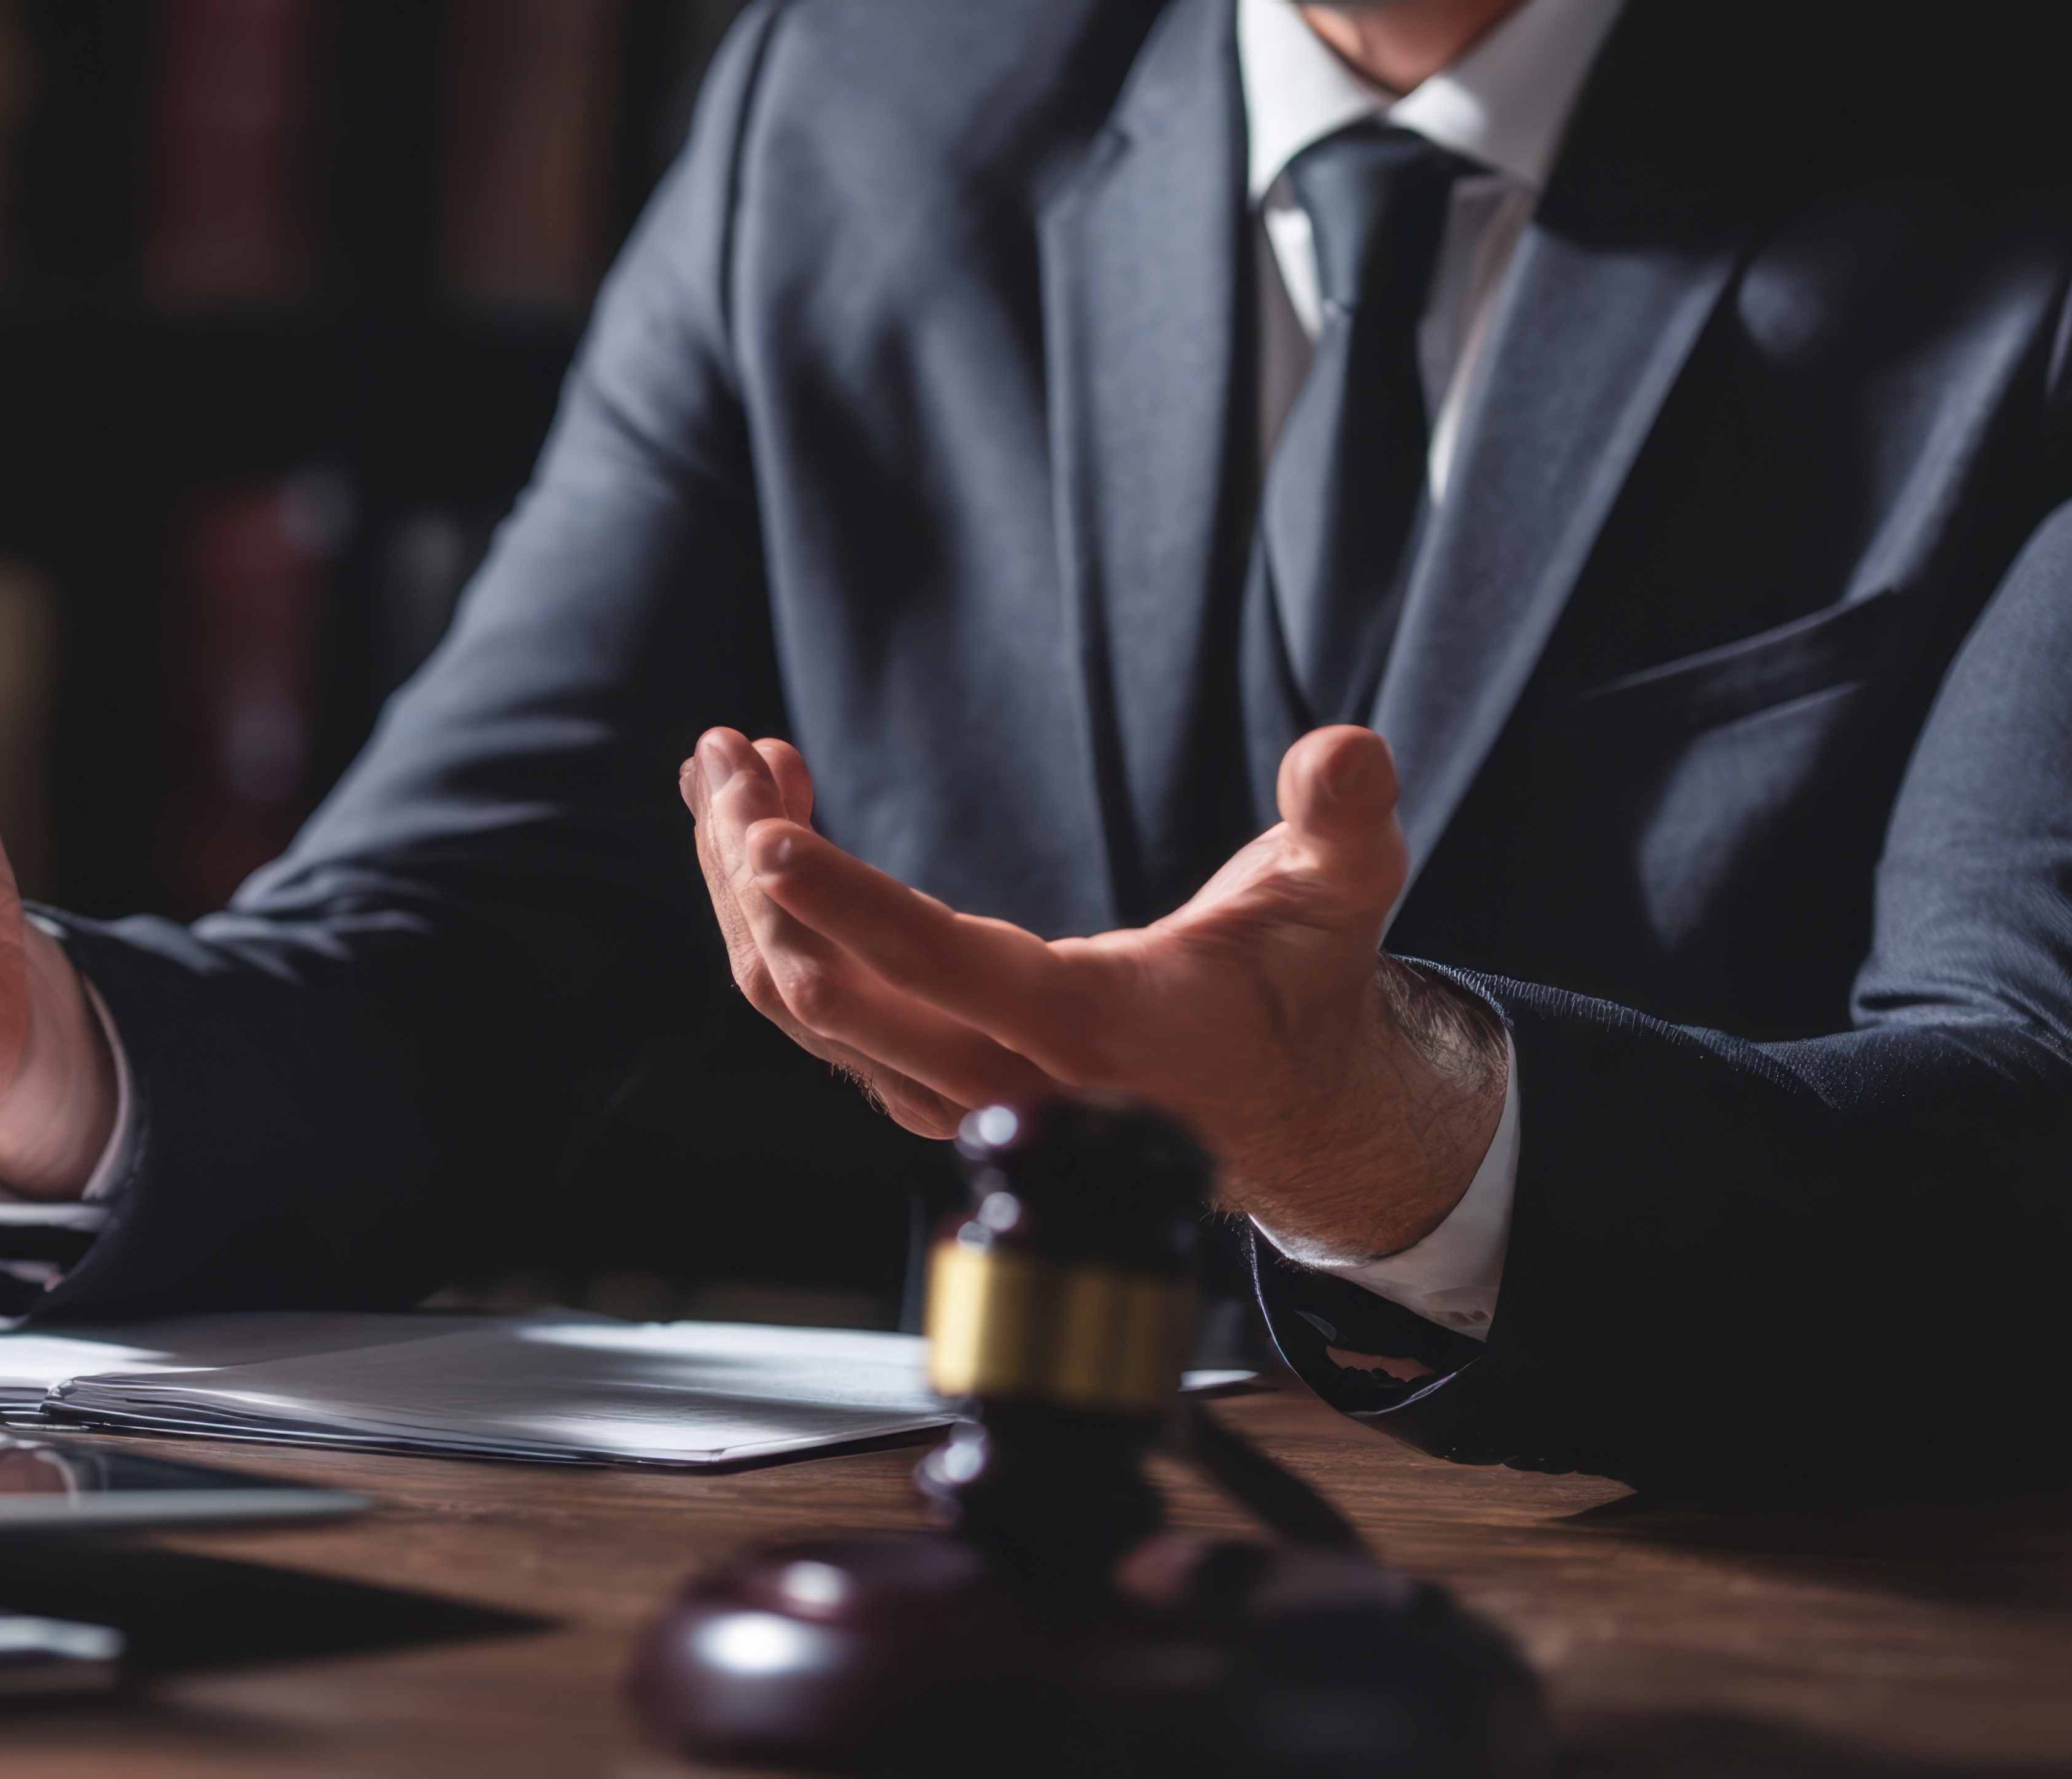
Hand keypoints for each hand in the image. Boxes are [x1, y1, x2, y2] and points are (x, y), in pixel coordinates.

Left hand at [686, 725, 1506, 1255]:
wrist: (1284, 1113)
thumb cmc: (1299, 989)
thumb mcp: (1343, 897)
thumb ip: (1344, 824)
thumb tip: (1347, 754)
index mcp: (1095, 1033)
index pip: (943, 970)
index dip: (849, 905)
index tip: (765, 837)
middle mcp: (1002, 1080)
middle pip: (828, 986)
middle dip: (753, 863)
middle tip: (724, 752)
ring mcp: (946, 1090)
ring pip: (801, 998)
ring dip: (743, 881)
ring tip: (728, 766)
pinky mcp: (917, 1077)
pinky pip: (813, 1001)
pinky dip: (769, 913)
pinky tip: (755, 823)